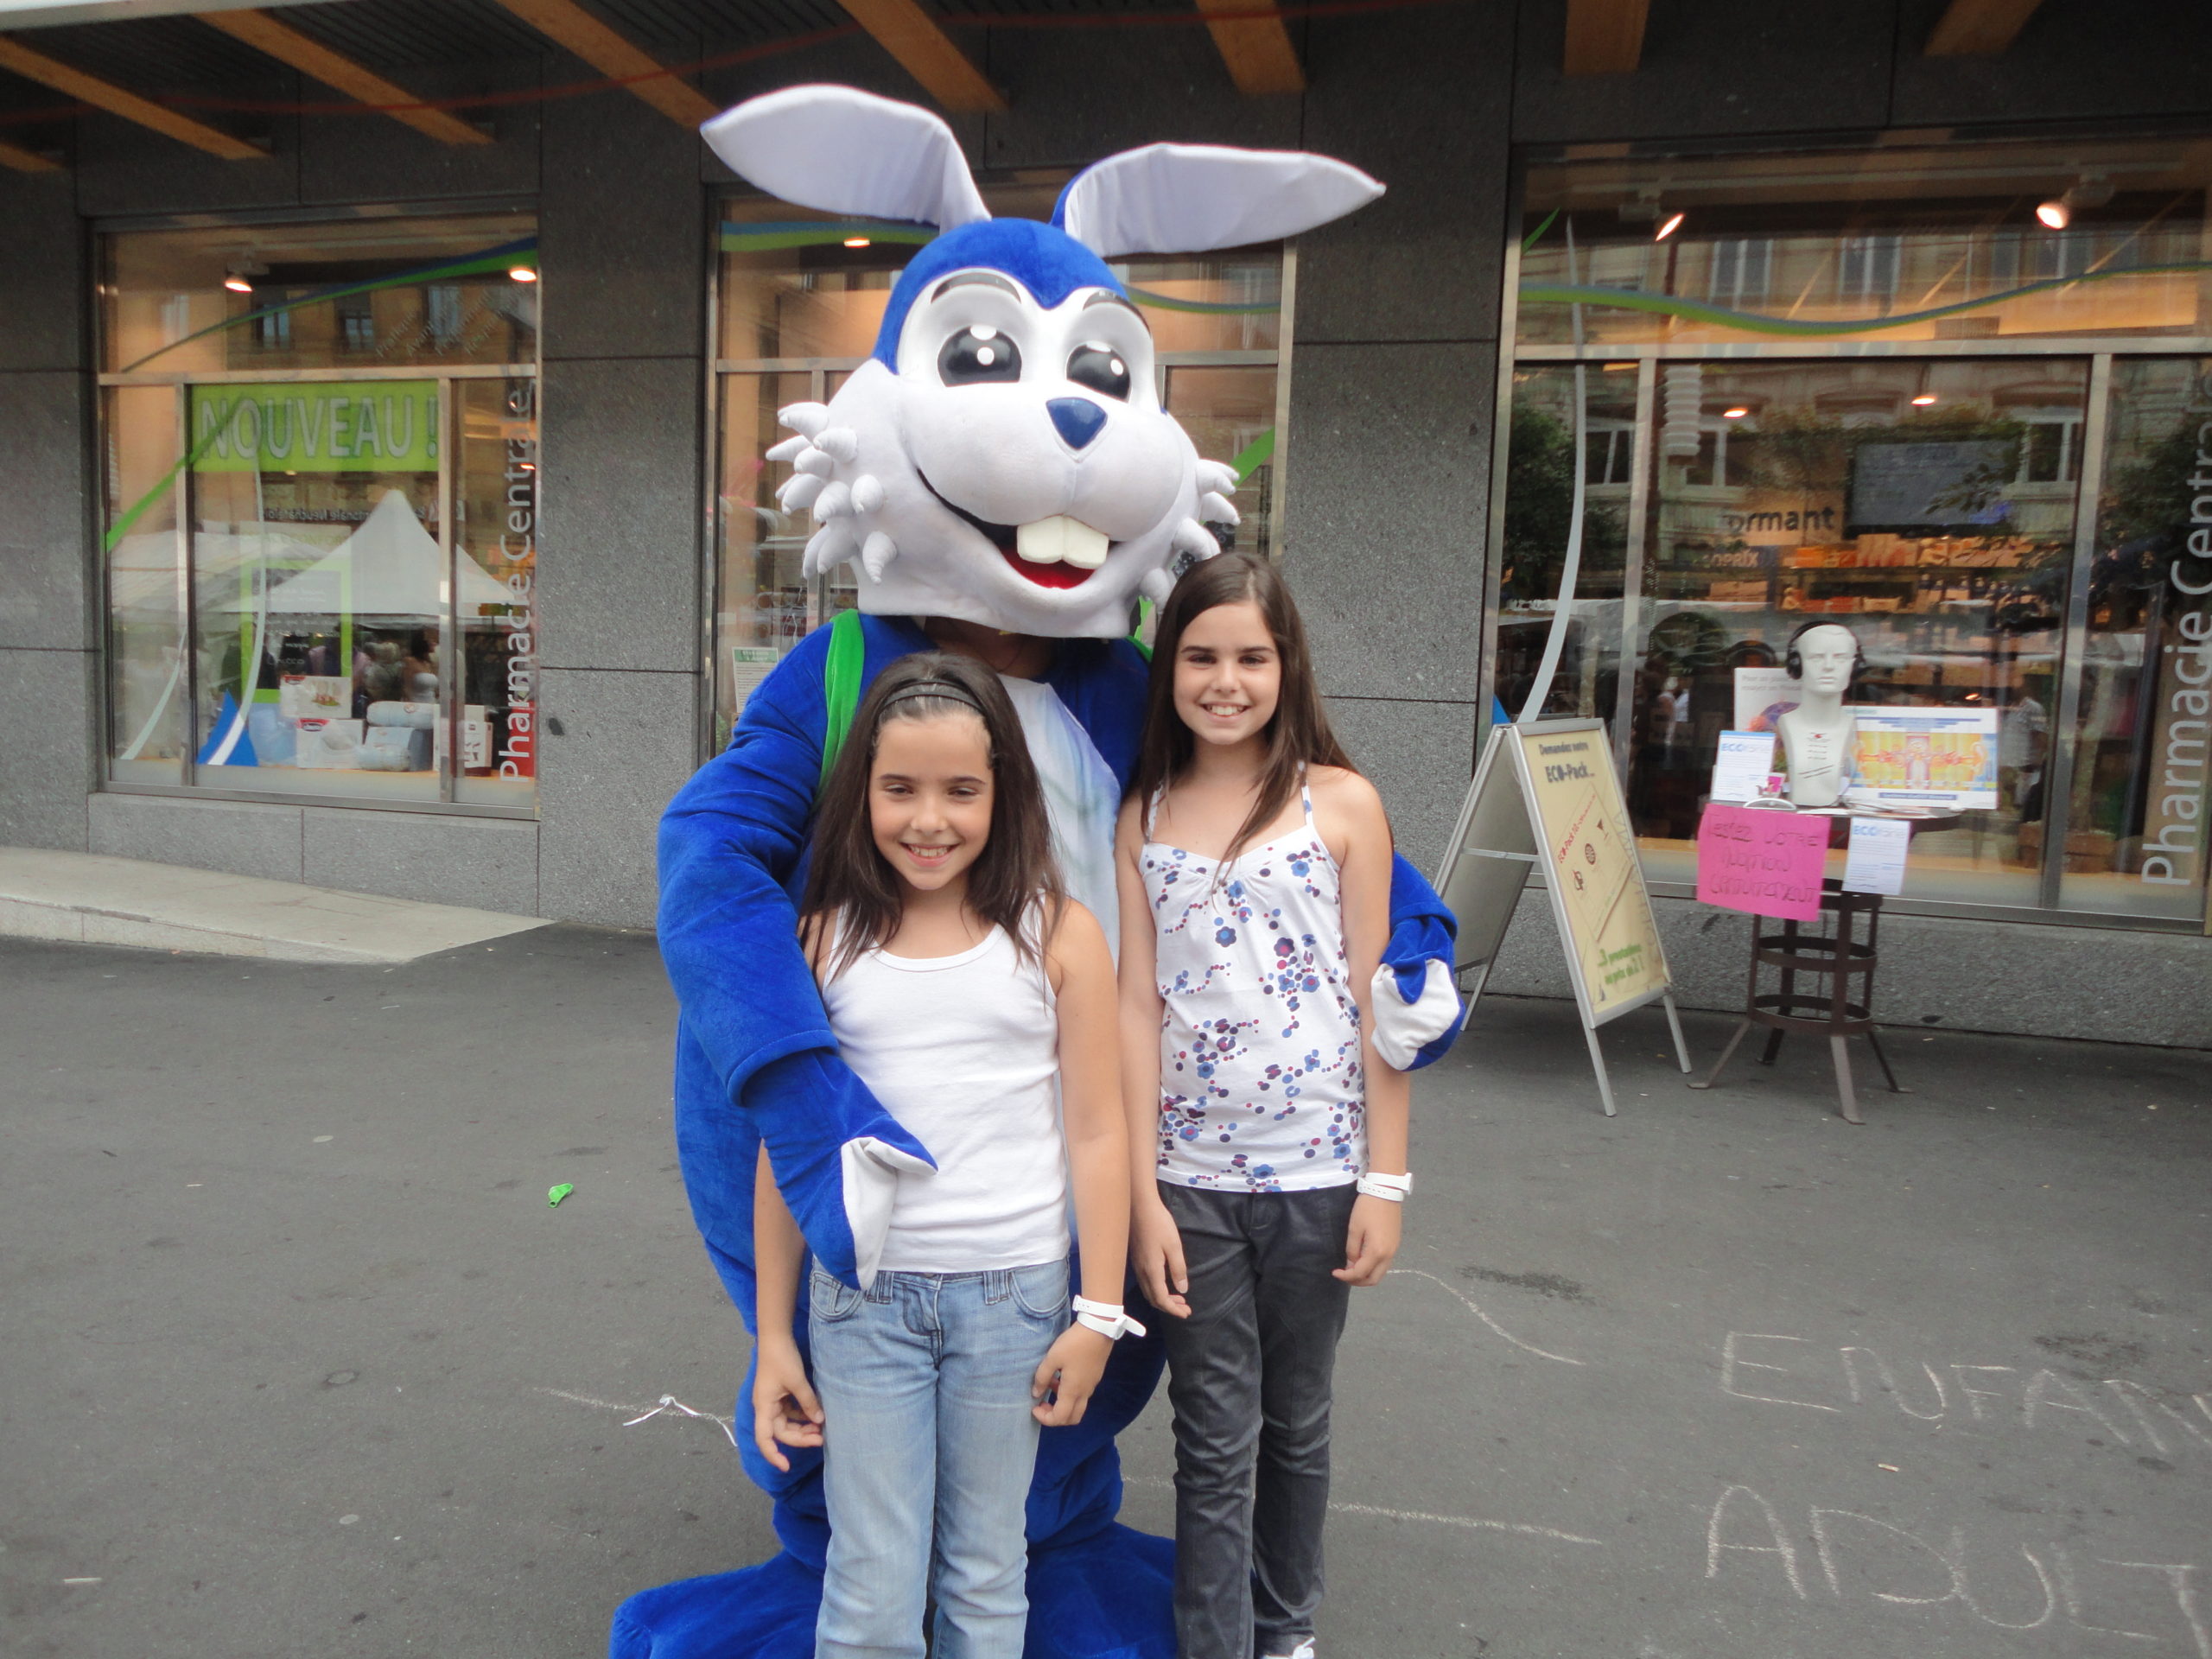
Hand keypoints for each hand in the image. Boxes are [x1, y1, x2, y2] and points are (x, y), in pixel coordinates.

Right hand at [751, 1341, 823, 1470]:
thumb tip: (819, 1422)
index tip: (786, 1467)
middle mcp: (766, 1407)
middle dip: (800, 1438)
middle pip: (781, 1432)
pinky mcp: (780, 1394)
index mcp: (764, 1407)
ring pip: (787, 1423)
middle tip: (821, 1439)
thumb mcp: (797, 1381)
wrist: (776, 1337)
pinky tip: (815, 1415)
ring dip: (803, 1427)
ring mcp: (773, 1401)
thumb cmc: (782, 1358)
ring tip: (821, 1429)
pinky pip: (791, 1412)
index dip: (773, 1455)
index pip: (764, 1439)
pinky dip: (802, 1416)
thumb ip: (808, 1402)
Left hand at [1032, 1324, 1112, 1425]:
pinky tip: (1061, 1377)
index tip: (1035, 1407)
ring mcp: (1091, 1386)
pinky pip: (1081, 1395)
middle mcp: (1084, 1393)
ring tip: (1050, 1386)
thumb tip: (1036, 1394)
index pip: (1060, 1418)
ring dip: (1062, 1404)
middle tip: (1043, 1404)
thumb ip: (1042, 1377)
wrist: (1099, 1329)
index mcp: (1072, 1391)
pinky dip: (1069, 1394)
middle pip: (1072, 1418)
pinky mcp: (1094, 1377)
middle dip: (1056, 1417)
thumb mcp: (1052, 1358)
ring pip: (1077, 1407)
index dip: (1045, 1418)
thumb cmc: (1074, 1343)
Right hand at [1130, 1198, 1190, 1318]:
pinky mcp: (1136, 1259)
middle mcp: (1142, 1272)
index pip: (1161, 1299)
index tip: (1186, 1313)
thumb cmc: (1159, 1224)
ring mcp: (1137, 1266)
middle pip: (1153, 1299)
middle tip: (1185, 1308)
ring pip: (1148, 1291)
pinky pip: (1145, 1283)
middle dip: (1169, 1307)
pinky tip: (1165, 1283)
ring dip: (1163, 1299)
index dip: (1174, 1309)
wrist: (1138, 1207)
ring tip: (1178, 1298)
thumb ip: (1178, 1269)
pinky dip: (1156, 1289)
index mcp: (1152, 1271)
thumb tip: (1182, 1290)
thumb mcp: (1174, 1246)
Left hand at [1333, 1193, 1401, 1286]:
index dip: (1346, 1276)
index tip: (1334, 1272)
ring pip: (1380, 1273)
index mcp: (1377, 1252)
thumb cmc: (1367, 1208)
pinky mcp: (1395, 1244)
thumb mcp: (1354, 1229)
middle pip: (1373, 1279)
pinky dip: (1373, 1267)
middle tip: (1344, 1274)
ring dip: (1366, 1275)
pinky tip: (1362, 1259)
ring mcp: (1394, 1250)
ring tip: (1352, 1267)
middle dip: (1357, 1281)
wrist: (1386, 1191)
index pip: (1360, 1273)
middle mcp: (1388, 1255)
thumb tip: (1351, 1265)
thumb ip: (1352, 1250)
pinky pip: (1384, 1264)